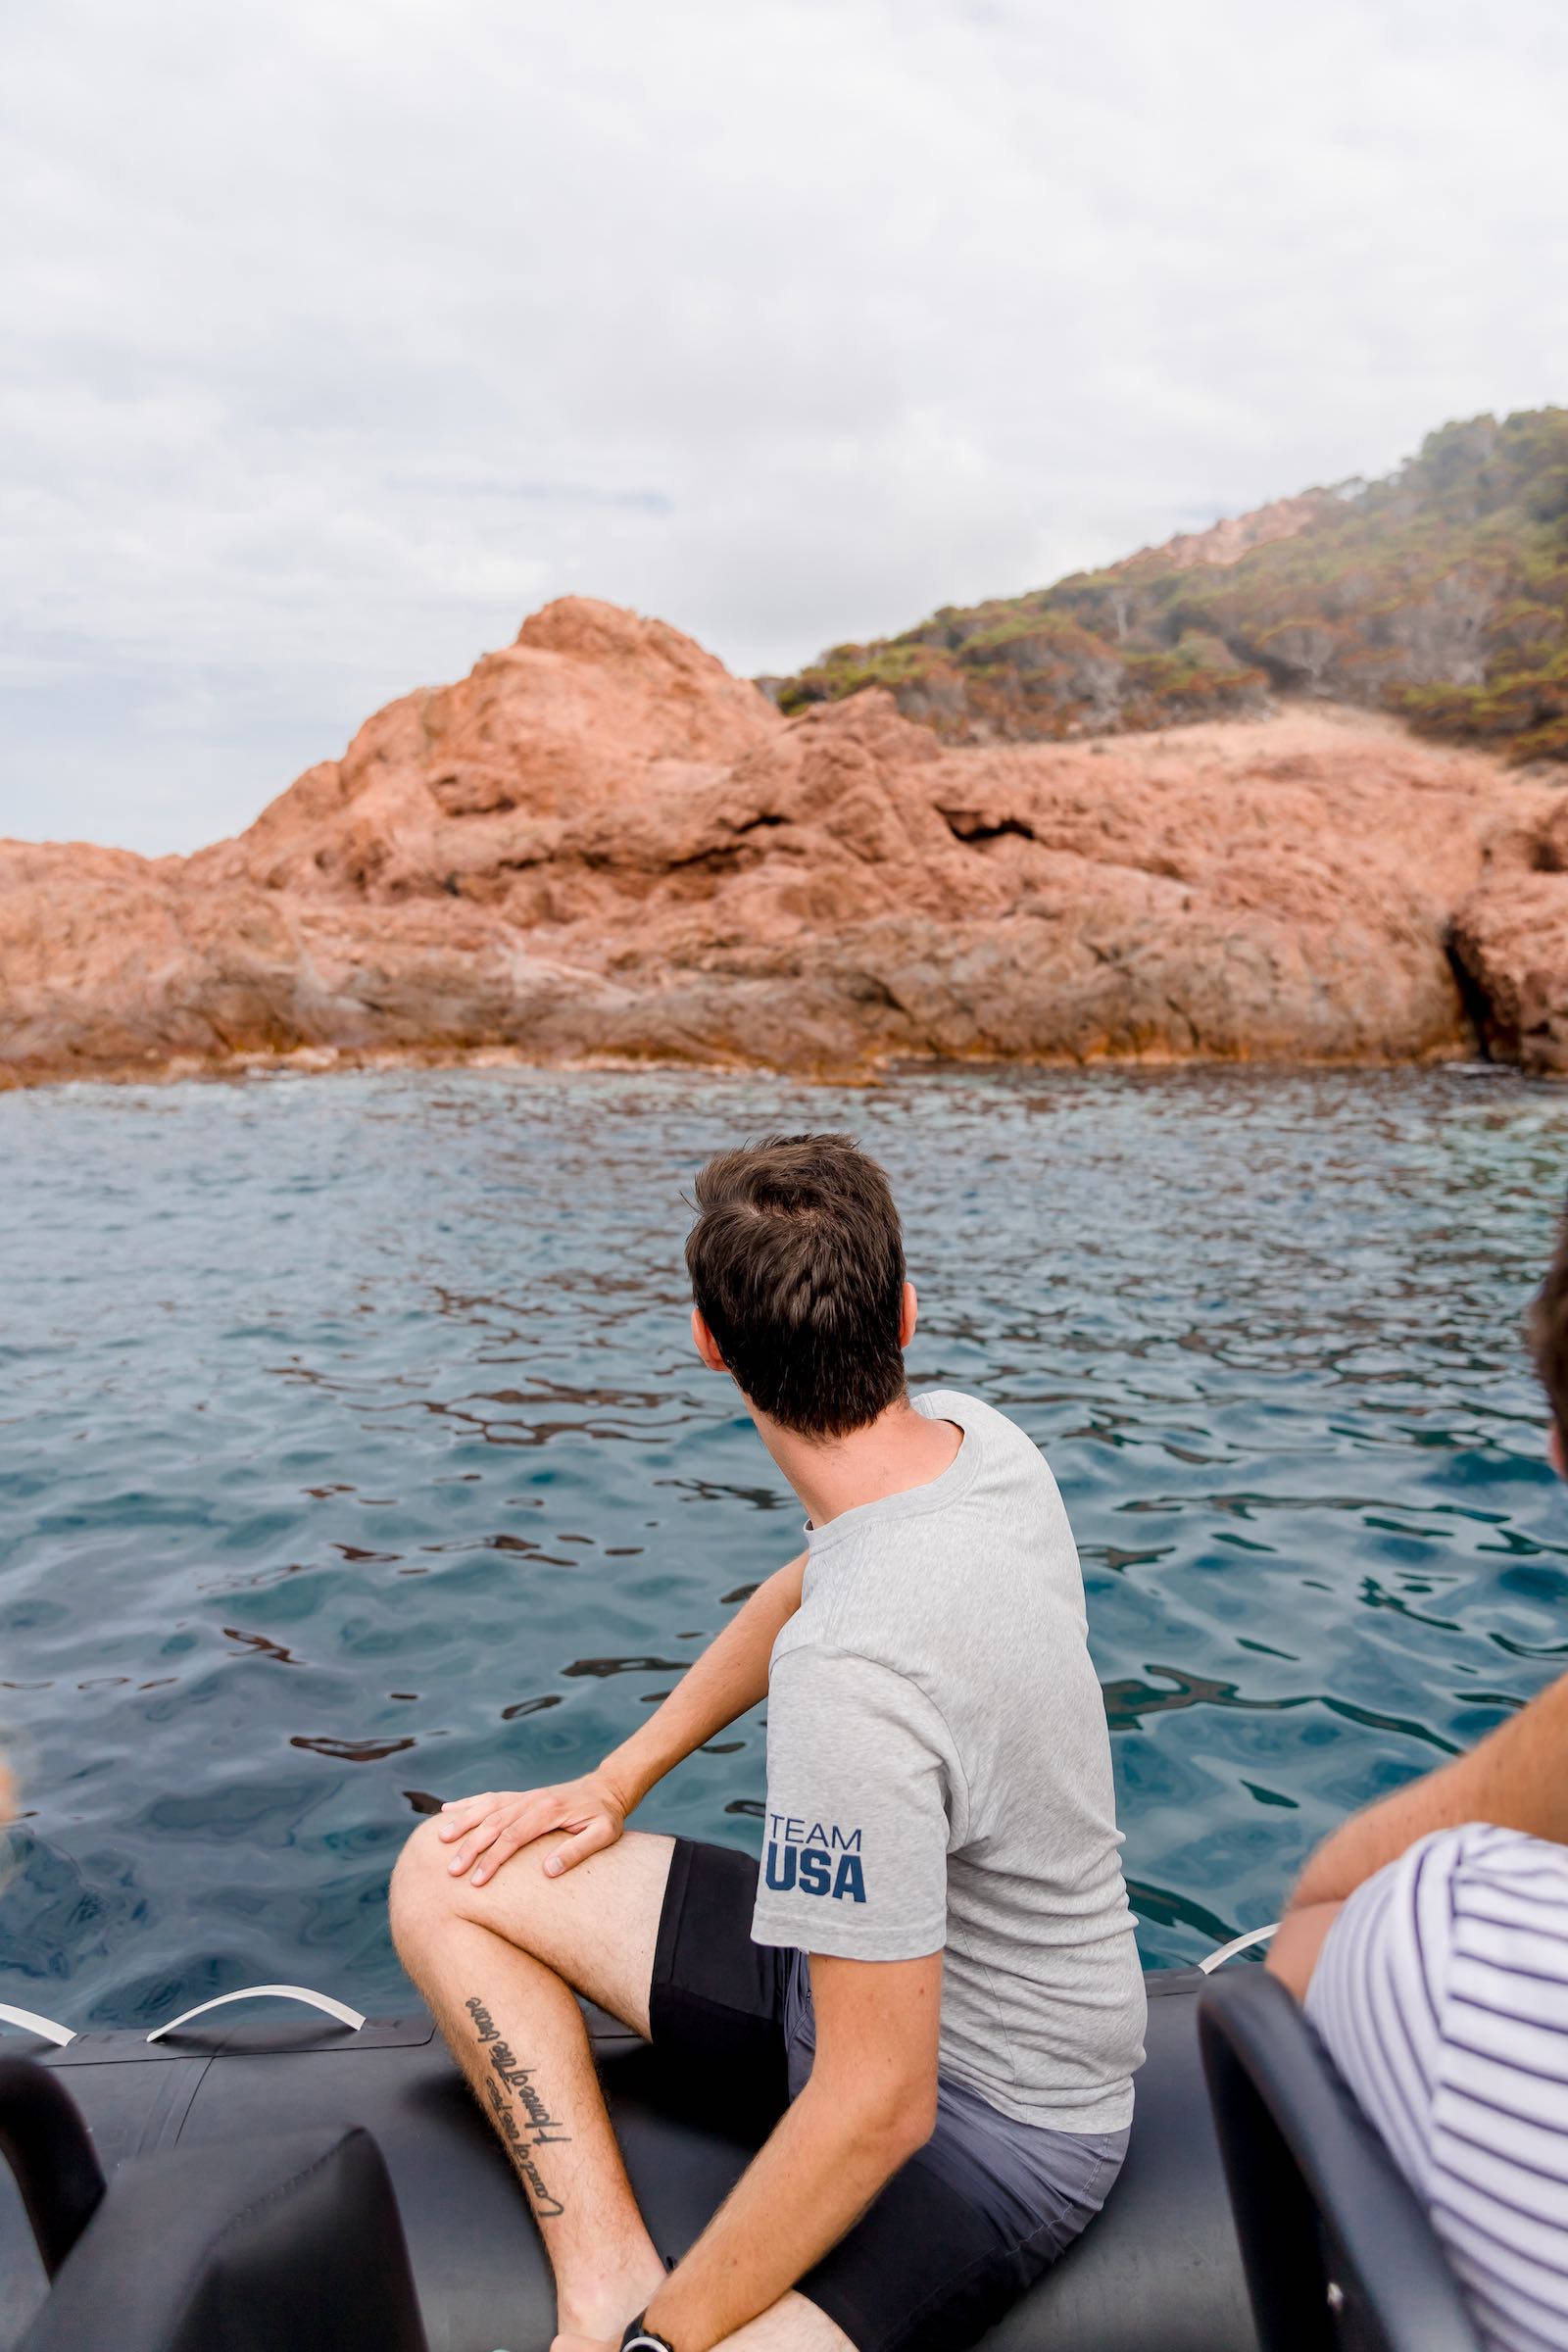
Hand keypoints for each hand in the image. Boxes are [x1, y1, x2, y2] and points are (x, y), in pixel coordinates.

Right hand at [436, 1768, 630, 1886]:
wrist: (605, 1789)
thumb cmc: (605, 1817)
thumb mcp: (604, 1834)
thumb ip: (578, 1850)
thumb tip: (549, 1870)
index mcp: (548, 1811)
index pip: (513, 1836)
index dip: (493, 1859)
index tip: (477, 1881)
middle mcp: (531, 1801)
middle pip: (493, 1823)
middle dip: (470, 1847)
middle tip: (451, 1871)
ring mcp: (523, 1797)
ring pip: (486, 1808)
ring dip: (462, 1823)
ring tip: (440, 1839)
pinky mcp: (519, 1797)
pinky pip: (489, 1798)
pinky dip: (467, 1803)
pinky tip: (447, 1810)